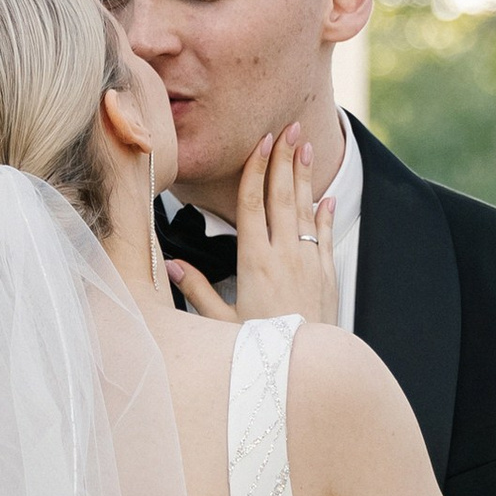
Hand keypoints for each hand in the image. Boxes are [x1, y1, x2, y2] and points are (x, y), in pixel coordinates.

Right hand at [165, 123, 337, 328]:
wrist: (302, 367)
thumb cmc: (258, 347)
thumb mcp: (218, 322)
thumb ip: (194, 289)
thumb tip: (167, 264)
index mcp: (253, 261)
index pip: (251, 205)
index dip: (256, 171)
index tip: (261, 143)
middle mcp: (283, 255)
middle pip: (281, 197)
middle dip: (284, 160)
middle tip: (289, 129)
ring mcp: (309, 262)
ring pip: (306, 210)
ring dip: (304, 176)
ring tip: (305, 146)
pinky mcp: (327, 275)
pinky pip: (326, 236)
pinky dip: (327, 214)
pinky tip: (327, 196)